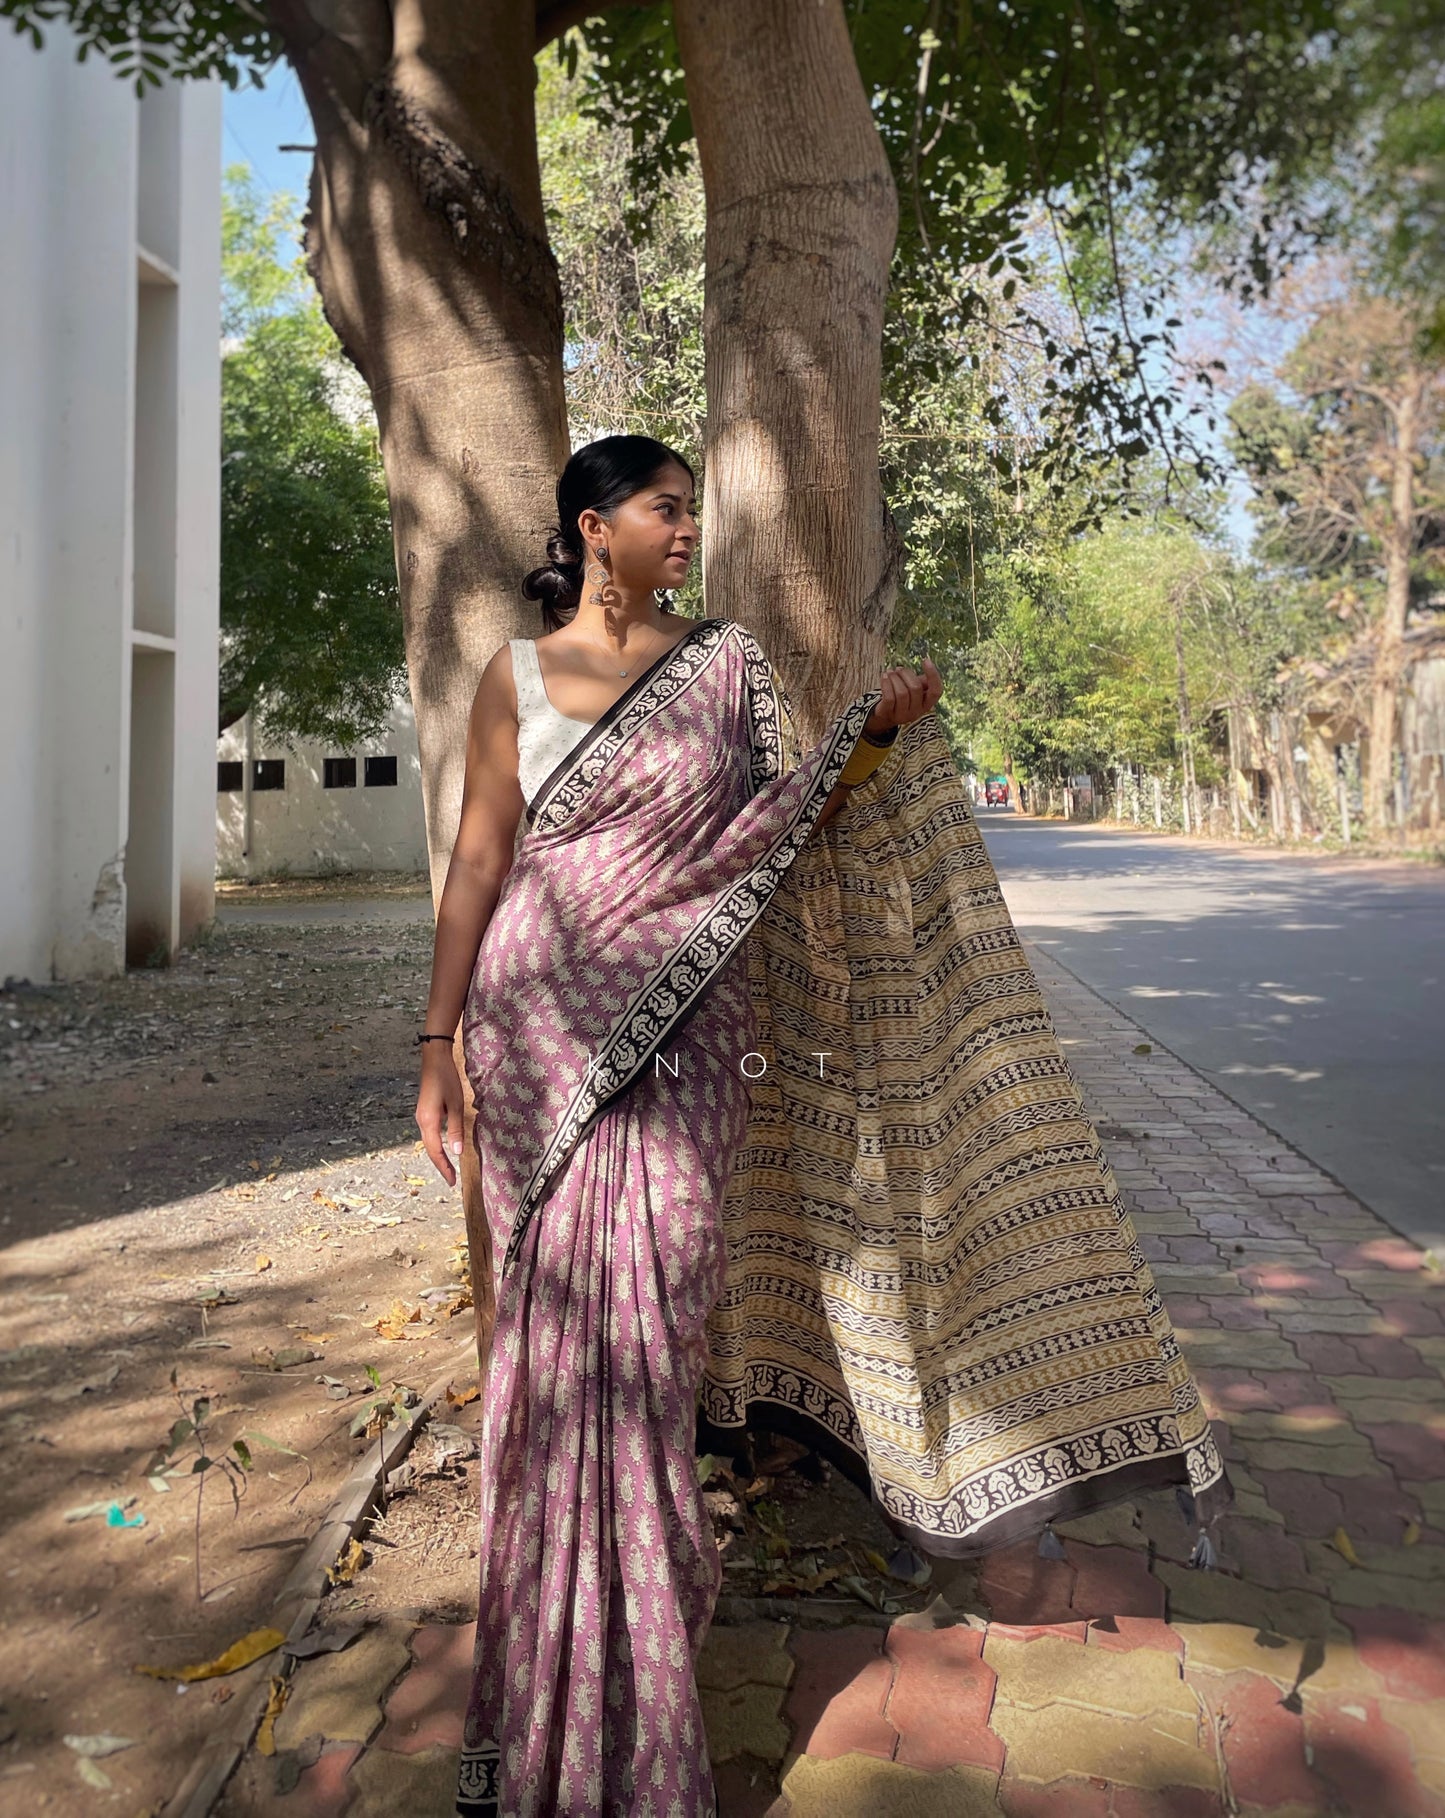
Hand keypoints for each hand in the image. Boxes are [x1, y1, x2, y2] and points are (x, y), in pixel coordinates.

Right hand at [415, 1043, 465, 1185]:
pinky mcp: (424, 1112)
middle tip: (451, 1179)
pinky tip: (444, 1148)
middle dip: (440, 1165)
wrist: (434, 1059)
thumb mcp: (456, 1104)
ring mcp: (421, 1117)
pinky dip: (436, 1145)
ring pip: (429, 1143)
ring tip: (449, 1168)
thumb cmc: (447, 1079)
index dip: (444, 1168)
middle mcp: (421, 1122)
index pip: (436, 1152)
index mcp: (428, 1122)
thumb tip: (457, 1152)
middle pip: (430, 1150)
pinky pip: (429, 1134)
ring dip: (438, 1156)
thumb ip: (455, 1129)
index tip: (452, 1181)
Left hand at [864, 656, 942, 737]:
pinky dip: (886, 684)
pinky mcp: (888, 714)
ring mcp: (903, 715)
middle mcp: (917, 712)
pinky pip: (889, 697)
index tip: (926, 660)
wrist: (885, 714)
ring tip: (890, 673)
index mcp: (927, 704)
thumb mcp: (915, 690)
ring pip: (901, 692)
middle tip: (898, 669)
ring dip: (895, 678)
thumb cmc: (902, 697)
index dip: (933, 675)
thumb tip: (928, 664)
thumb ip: (923, 680)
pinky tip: (884, 676)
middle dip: (906, 673)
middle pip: (915, 688)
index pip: (936, 691)